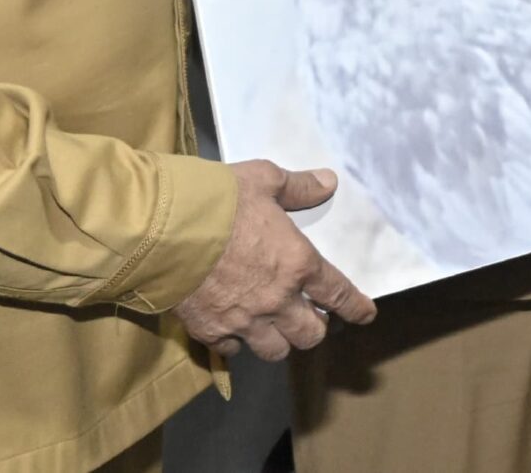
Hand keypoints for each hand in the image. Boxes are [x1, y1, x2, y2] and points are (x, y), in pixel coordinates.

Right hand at [173, 161, 376, 361]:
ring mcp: (243, 321)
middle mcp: (277, 300)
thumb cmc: (220, 200)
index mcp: (298, 264)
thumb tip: (328, 182)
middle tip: (309, 316)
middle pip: (310, 334)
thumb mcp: (265, 180)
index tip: (365, 314)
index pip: (339, 294)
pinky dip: (237, 343)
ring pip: (275, 350)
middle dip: (314, 327)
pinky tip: (233, 329)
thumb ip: (299, 187)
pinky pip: (233, 351)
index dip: (356, 308)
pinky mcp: (210, 332)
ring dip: (280, 340)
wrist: (165, 229)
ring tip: (274, 327)